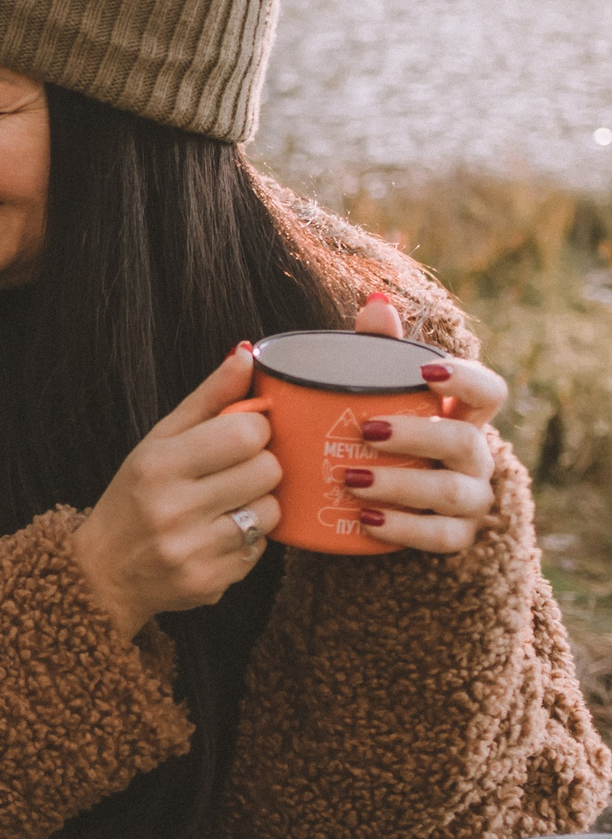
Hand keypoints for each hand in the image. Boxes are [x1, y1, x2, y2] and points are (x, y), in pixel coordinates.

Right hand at [71, 344, 282, 639]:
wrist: (101, 573)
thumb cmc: (132, 498)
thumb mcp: (158, 441)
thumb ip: (207, 398)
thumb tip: (246, 352)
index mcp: (159, 465)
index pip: (248, 433)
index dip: (255, 432)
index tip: (238, 439)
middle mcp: (173, 508)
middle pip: (268, 470)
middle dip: (258, 469)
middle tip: (231, 475)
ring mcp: (192, 549)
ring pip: (271, 512)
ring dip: (256, 507)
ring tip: (224, 509)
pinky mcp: (209, 582)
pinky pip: (260, 550)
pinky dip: (246, 542)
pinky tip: (215, 538)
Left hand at [343, 291, 501, 554]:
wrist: (375, 507)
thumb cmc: (381, 438)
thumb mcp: (378, 396)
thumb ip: (377, 352)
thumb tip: (374, 300)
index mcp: (463, 417)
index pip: (488, 392)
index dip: (465, 379)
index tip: (424, 370)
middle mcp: (474, 457)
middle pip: (464, 442)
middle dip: (417, 436)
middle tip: (365, 431)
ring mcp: (470, 499)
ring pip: (452, 493)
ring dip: (401, 486)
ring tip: (350, 480)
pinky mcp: (454, 537)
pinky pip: (440, 538)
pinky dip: (403, 529)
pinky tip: (366, 521)